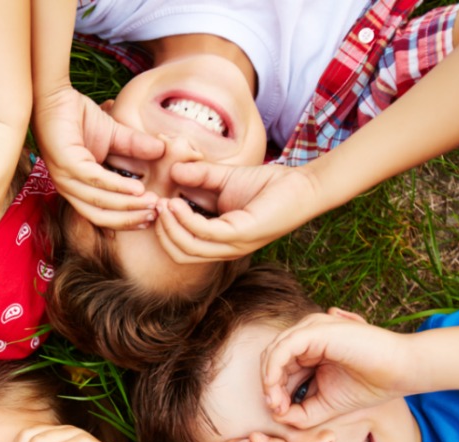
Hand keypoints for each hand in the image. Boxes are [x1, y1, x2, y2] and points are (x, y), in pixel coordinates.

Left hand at [32, 84, 161, 227]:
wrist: (56, 96)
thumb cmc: (79, 117)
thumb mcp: (114, 135)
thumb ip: (135, 146)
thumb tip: (162, 151)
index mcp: (78, 187)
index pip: (102, 214)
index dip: (127, 219)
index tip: (152, 217)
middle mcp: (69, 188)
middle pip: (100, 215)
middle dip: (129, 218)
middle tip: (155, 214)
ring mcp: (65, 177)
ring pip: (99, 201)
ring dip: (128, 205)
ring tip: (151, 202)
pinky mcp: (66, 163)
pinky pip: (95, 180)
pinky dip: (117, 186)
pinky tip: (137, 188)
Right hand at [152, 160, 321, 262]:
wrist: (302, 185)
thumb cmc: (268, 185)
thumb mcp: (224, 179)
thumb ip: (199, 176)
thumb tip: (172, 170)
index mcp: (219, 241)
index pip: (181, 248)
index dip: (163, 229)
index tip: (155, 204)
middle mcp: (225, 249)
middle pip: (180, 254)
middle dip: (162, 231)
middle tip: (155, 205)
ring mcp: (233, 245)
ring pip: (188, 248)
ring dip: (170, 226)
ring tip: (163, 203)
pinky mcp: (242, 235)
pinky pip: (204, 233)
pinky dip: (186, 219)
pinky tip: (177, 202)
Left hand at [261, 310, 410, 426]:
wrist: (402, 371)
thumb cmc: (369, 385)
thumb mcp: (326, 405)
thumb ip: (301, 412)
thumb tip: (276, 415)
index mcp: (310, 350)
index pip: (279, 368)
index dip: (273, 391)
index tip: (279, 413)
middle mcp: (308, 336)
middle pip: (272, 360)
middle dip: (269, 387)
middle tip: (276, 409)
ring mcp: (311, 330)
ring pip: (273, 352)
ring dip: (269, 380)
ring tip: (277, 403)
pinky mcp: (316, 330)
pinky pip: (283, 347)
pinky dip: (274, 368)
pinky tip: (275, 387)